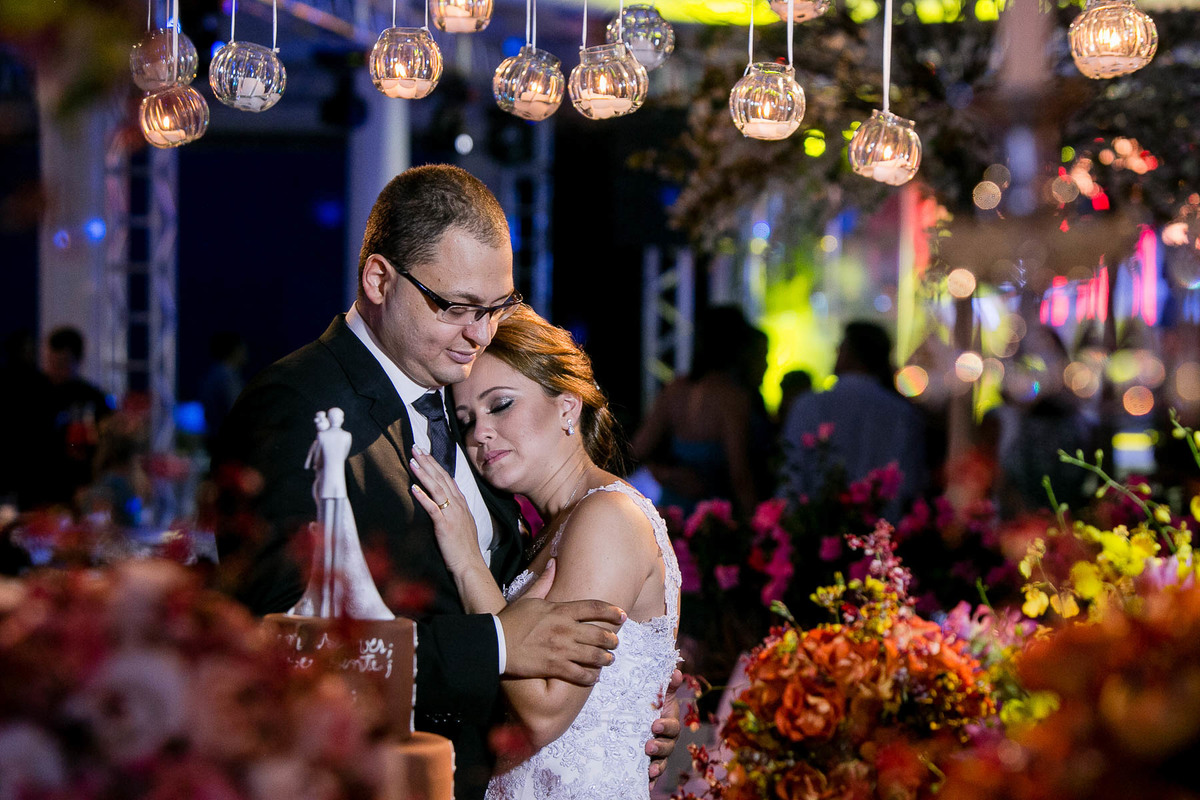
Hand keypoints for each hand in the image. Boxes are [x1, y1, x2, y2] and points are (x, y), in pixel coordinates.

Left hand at [410, 446, 482, 574]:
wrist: (470, 564)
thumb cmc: (464, 547)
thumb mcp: (461, 523)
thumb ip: (453, 510)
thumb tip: (443, 502)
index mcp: (461, 503)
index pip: (447, 478)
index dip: (435, 464)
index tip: (425, 453)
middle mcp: (458, 505)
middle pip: (441, 478)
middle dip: (428, 462)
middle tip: (416, 448)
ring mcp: (452, 514)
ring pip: (437, 488)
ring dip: (424, 473)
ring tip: (413, 461)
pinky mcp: (445, 525)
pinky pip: (432, 508)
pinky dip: (423, 497)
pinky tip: (413, 488)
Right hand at [498, 560, 625, 685]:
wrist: (494, 643)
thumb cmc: (511, 621)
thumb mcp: (528, 598)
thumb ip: (545, 581)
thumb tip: (554, 563)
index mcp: (560, 610)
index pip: (593, 608)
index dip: (611, 611)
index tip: (622, 615)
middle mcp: (565, 629)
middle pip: (599, 634)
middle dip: (612, 640)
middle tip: (615, 643)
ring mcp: (561, 649)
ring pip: (594, 656)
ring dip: (606, 659)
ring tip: (609, 660)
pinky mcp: (554, 667)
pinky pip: (581, 674)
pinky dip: (591, 677)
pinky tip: (594, 677)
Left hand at [646, 668, 682, 781]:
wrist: (639, 723)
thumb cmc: (652, 708)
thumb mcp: (659, 697)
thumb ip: (667, 686)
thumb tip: (675, 670)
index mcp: (670, 724)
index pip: (672, 726)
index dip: (666, 727)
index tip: (655, 725)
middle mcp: (667, 741)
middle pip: (668, 747)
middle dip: (659, 747)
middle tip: (648, 746)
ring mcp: (659, 754)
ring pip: (662, 763)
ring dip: (657, 767)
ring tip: (649, 770)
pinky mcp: (650, 765)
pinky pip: (653, 775)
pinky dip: (650, 781)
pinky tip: (646, 785)